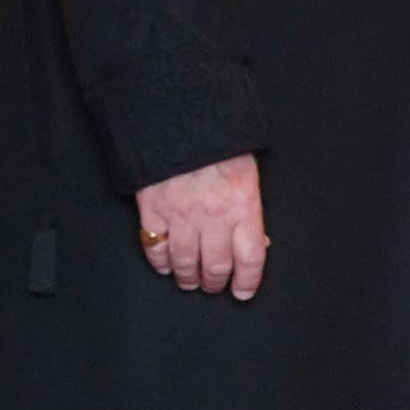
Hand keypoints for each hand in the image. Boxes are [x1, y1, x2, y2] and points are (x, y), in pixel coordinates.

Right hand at [139, 154, 268, 301]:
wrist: (179, 118)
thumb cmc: (218, 144)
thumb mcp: (247, 174)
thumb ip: (250, 210)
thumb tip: (257, 241)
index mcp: (242, 206)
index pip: (251, 257)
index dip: (248, 281)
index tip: (244, 291)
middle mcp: (213, 216)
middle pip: (216, 265)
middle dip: (215, 282)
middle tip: (214, 286)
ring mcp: (181, 215)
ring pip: (185, 262)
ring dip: (188, 277)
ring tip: (190, 281)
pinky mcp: (153, 210)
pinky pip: (154, 247)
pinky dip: (159, 262)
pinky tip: (164, 266)